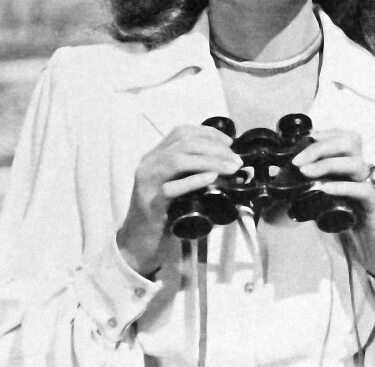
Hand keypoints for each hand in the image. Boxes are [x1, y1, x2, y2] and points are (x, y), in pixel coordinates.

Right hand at [116, 125, 241, 275]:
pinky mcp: (149, 204)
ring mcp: (147, 183)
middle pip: (183, 144)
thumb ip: (193, 171)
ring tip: (231, 168)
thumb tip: (230, 164)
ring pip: (177, 161)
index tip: (230, 143)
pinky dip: (193, 180)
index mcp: (155, 156)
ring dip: (210, 161)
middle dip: (215, 148)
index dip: (208, 133)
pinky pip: (170, 188)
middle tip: (236, 160)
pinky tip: (211, 178)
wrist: (138, 242)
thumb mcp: (177, 184)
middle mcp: (149, 164)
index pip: (181, 132)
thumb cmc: (164, 212)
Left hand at [292, 129, 374, 289]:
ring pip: (356, 163)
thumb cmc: (356, 233)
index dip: (325, 134)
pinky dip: (342, 186)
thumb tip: (287, 186)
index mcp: (353, 171)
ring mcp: (370, 190)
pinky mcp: (374, 208)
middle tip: (298, 161)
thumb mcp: (329, 209)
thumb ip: (315, 195)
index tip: (303, 141)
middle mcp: (363, 175)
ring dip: (327, 164)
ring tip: (305, 173)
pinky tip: (324, 189)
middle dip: (321, 146)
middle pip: (351, 142)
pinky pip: (362, 190)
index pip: (346, 139)